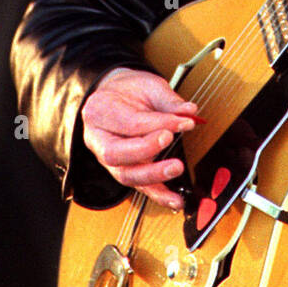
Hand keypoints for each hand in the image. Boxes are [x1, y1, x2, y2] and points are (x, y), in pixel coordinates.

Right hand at [81, 67, 199, 207]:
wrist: (117, 96)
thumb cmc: (130, 91)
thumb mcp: (148, 86)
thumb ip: (168, 101)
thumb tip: (189, 112)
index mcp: (98, 111)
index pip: (129, 122)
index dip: (159, 123)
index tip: (184, 121)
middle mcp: (98, 139)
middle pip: (116, 153)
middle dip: (146, 149)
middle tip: (170, 139)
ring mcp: (109, 159)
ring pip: (125, 175)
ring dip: (153, 175)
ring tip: (176, 168)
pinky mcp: (124, 171)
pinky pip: (139, 188)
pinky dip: (159, 195)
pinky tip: (175, 200)